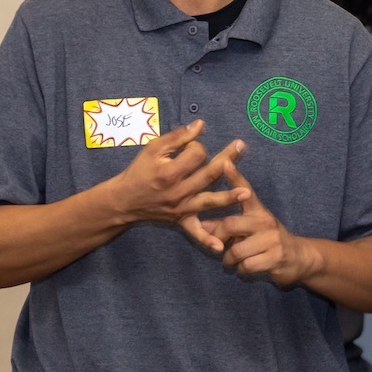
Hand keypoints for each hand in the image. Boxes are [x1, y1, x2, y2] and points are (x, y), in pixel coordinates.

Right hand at [108, 120, 247, 250]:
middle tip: (242, 145)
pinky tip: (220, 246)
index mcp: (169, 172)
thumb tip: (200, 125)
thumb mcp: (152, 149)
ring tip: (246, 192)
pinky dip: (207, 240)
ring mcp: (181, 208)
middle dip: (227, 159)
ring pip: (208, 201)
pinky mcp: (181, 220)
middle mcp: (177, 191)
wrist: (124, 200)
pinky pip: (195, 232)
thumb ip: (177, 137)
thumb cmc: (139, 171)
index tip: (191, 146)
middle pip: (208, 174)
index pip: (195, 155)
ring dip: (228, 197)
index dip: (197, 146)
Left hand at [202, 162, 317, 285]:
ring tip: (233, 261)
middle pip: (230, 224)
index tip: (225, 162)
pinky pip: (247, 265)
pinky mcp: (275, 257)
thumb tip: (201, 225)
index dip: (235, 177)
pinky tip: (246, 268)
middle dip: (218, 237)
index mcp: (258, 211)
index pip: (246, 190)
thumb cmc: (268, 241)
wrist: (299, 257)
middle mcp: (265, 221)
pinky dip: (242, 270)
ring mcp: (272, 239)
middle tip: (217, 246)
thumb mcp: (250, 229)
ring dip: (230, 260)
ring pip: (236, 250)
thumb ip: (227, 227)